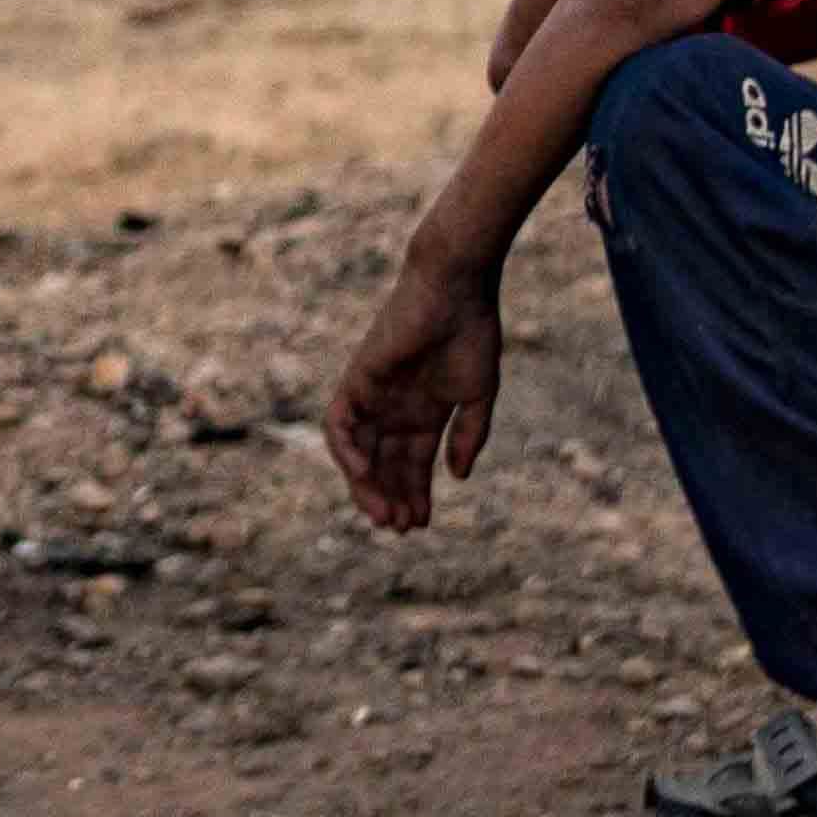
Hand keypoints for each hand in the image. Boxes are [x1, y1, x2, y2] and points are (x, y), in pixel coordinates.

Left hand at [326, 255, 501, 531]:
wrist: (455, 288)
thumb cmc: (471, 332)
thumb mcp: (477, 395)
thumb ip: (468, 436)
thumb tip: (458, 477)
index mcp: (424, 411)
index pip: (412, 463)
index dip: (415, 494)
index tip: (422, 524)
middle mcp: (394, 407)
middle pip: (383, 464)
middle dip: (390, 497)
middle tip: (399, 528)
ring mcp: (373, 395)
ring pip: (358, 451)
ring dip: (365, 484)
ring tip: (383, 514)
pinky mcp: (357, 379)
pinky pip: (338, 422)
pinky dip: (345, 450)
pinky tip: (361, 474)